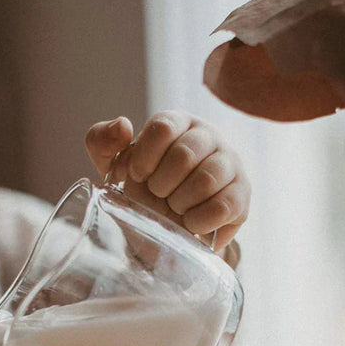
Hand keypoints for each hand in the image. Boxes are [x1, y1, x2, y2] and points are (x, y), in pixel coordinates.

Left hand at [85, 111, 249, 251]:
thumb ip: (102, 140)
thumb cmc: (141, 185)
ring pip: (206, 180)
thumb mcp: (112, 164)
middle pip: (184, 155)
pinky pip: (224, 206)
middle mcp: (207, 135)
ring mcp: (230, 162)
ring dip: (179, 203)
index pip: (162, 128)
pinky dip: (199, 221)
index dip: (144, 158)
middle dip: (161, 186)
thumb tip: (122, 126)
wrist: (167, 222)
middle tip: (157, 195)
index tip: (137, 176)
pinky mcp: (242, 193)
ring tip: (174, 208)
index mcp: (176, 122)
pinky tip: (189, 223)